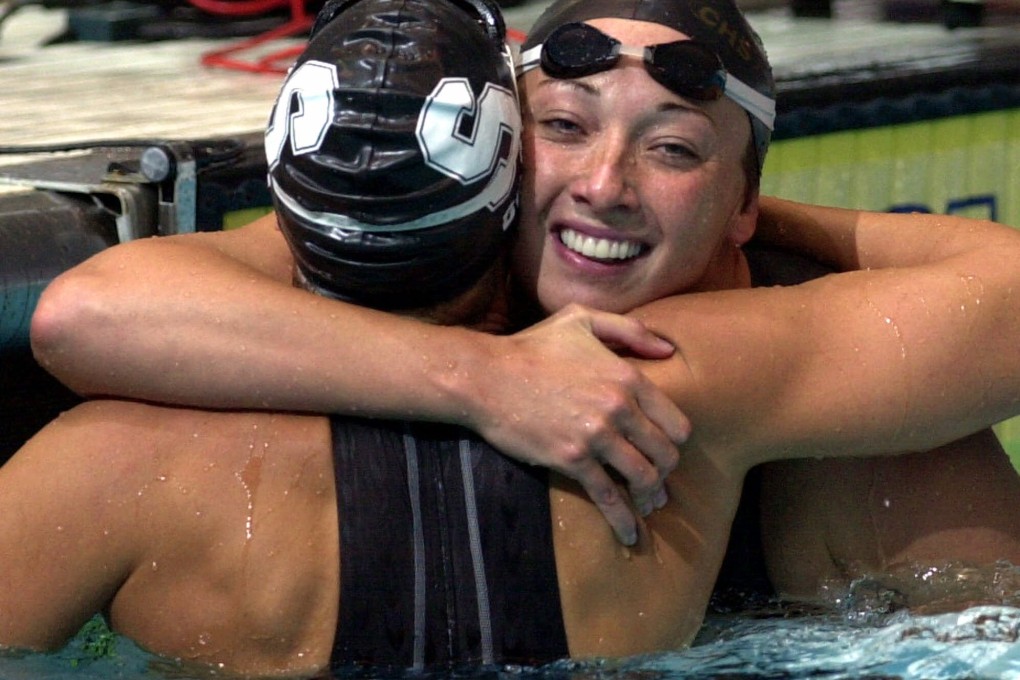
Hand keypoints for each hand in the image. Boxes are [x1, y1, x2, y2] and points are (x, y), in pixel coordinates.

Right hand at [466, 304, 689, 544]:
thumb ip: (630, 331)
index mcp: (628, 377)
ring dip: (650, 496)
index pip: (675, 422)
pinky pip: (608, 496)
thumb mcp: (582, 320)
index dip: (675, 441)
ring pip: (643, 477)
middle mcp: (619, 408)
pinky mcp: (572, 459)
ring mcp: (596, 436)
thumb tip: (669, 350)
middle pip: (665, 454)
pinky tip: (630, 534)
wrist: (487, 376)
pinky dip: (623, 520)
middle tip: (659, 482)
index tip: (666, 450)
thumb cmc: (532, 345)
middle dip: (666, 472)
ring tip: (648, 506)